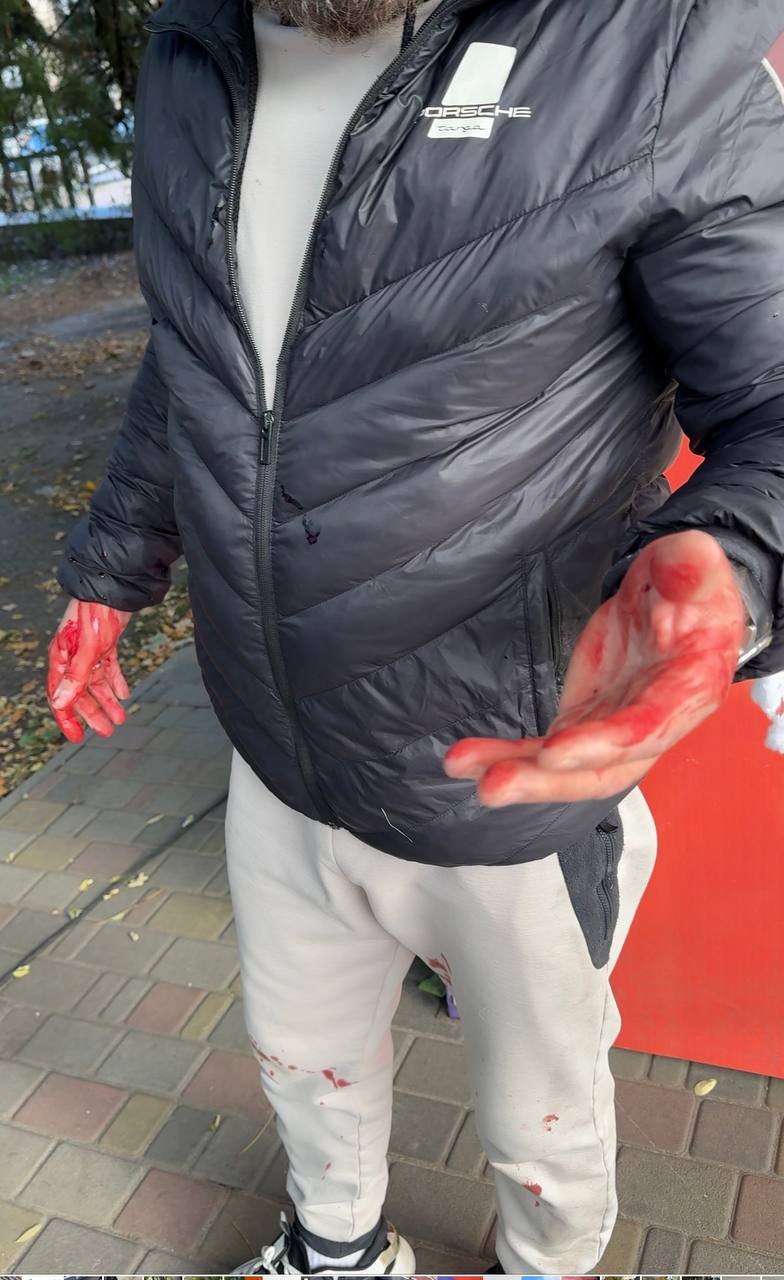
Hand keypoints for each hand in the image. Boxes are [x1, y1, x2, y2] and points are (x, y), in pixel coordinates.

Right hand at [47, 599, 132, 742]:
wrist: (113, 586)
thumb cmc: (95, 614)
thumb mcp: (87, 649)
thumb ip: (76, 676)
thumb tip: (61, 703)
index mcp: (61, 659)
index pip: (60, 696)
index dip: (68, 719)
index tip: (78, 738)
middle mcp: (72, 657)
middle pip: (81, 693)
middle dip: (93, 713)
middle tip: (108, 731)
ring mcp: (88, 650)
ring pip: (96, 682)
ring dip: (107, 700)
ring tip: (121, 718)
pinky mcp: (105, 643)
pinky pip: (108, 668)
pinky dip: (116, 681)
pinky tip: (125, 694)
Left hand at [444, 530, 745, 804]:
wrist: (677, 602)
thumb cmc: (690, 586)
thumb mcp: (693, 564)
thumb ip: (691, 568)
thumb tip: (686, 567)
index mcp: (688, 691)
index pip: (645, 727)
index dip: (602, 743)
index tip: (554, 751)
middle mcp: (652, 725)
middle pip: (601, 769)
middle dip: (547, 781)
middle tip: (495, 785)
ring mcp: (613, 729)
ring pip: (565, 768)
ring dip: (516, 772)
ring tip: (463, 768)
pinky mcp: (583, 722)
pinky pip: (542, 750)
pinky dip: (504, 756)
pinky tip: (465, 760)